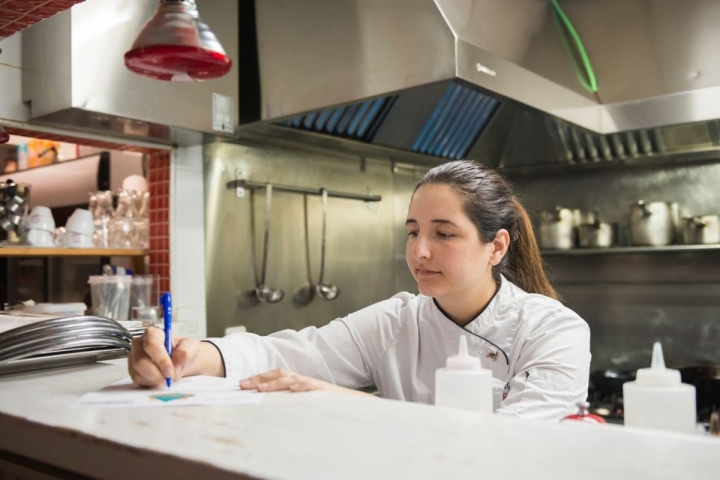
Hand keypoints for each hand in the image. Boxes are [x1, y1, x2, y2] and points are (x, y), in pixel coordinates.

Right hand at [128, 327, 220, 386]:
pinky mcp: (133, 371)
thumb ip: (186, 351)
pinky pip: (138, 381)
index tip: (170, 371)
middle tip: (169, 378)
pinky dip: (151, 383)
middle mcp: (140, 344)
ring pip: (138, 373)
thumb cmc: (183, 350)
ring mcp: (134, 358)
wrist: (181, 361)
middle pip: (141, 361)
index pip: (151, 344)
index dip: (161, 359)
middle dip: (157, 373)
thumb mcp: (192, 346)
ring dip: (155, 379)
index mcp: (153, 334)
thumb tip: (176, 361)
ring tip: (167, 378)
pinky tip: (160, 380)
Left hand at [239, 369, 373, 396]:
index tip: (241, 384)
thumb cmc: (325, 405)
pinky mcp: (323, 391)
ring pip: (292, 379)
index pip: (275, 376)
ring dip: (275, 383)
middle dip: (260, 378)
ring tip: (261, 388)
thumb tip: (267, 403)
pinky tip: (292, 388)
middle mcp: (303, 380)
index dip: (258, 378)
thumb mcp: (303, 402)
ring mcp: (313, 384)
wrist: (351, 406)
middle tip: (242, 385)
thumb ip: (288, 400)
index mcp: (296, 382)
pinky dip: (301, 386)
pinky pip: (311, 387)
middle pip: (279, 374)